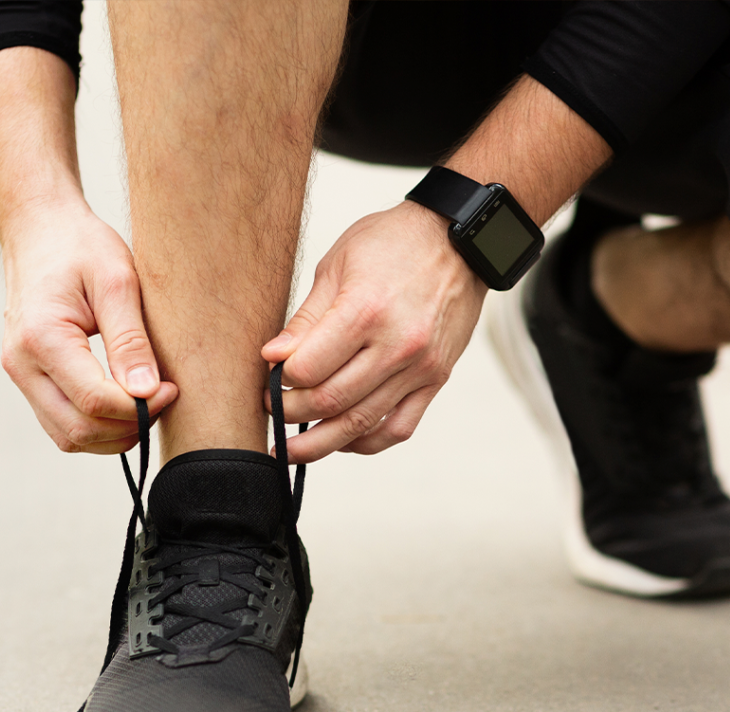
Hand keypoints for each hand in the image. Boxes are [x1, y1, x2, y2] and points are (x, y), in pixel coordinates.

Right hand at [0, 199, 176, 453]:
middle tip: (163, 398)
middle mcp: (21, 363)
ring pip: (69, 437)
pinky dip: (97, 427)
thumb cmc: (80, 246)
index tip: (171, 388)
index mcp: (41, 337)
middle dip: (129, 426)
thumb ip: (131, 339)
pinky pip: (62, 424)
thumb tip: (146, 392)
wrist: (39, 228)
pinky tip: (125, 404)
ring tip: (147, 403)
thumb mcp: (117, 281)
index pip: (95, 401)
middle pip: (79, 430)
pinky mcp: (29, 379)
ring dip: (113, 434)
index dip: (140, 407)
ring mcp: (21, 374)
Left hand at [261, 201, 486, 461]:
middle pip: (331, 400)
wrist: (461, 242)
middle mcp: (397, 345)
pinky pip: (398, 429)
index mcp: (367, 310)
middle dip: (291, 413)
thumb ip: (307, 318)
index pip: (309, 368)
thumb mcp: (339, 265)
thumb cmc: (394, 244)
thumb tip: (273, 357)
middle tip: (272, 410)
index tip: (268, 381)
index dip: (280, 382)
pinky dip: (365, 442)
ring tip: (291, 451)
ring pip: (361, 424)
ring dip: (320, 443)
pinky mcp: (435, 381)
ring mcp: (420, 368)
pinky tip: (341, 440)